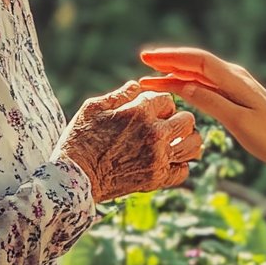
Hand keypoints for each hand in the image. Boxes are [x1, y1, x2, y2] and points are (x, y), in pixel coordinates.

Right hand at [55, 80, 201, 200]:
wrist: (72, 178)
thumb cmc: (80, 138)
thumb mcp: (94, 107)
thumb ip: (120, 94)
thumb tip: (137, 85)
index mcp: (139, 111)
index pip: (168, 99)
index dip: (159, 104)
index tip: (150, 111)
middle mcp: (154, 133)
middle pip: (187, 119)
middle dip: (177, 119)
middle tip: (165, 125)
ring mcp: (157, 158)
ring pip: (193, 144)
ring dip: (185, 141)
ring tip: (174, 142)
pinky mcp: (155, 179)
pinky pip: (183, 171)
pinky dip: (179, 166)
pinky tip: (168, 161)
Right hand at [138, 47, 265, 168]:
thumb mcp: (239, 122)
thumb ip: (211, 102)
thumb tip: (182, 85)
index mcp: (236, 80)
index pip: (198, 61)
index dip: (171, 57)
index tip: (147, 58)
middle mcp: (235, 78)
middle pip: (196, 63)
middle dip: (169, 61)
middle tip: (143, 60)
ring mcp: (237, 86)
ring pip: (200, 75)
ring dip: (176, 74)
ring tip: (150, 78)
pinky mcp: (238, 97)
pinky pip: (208, 86)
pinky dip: (189, 85)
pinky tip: (176, 88)